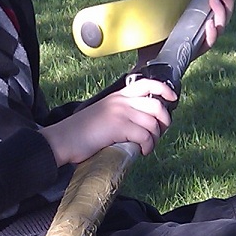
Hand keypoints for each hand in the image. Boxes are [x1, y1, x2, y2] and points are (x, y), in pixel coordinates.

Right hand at [41, 78, 176, 165]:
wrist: (63, 139)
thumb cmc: (80, 133)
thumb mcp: (102, 115)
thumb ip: (120, 114)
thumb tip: (140, 126)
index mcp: (117, 96)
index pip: (146, 83)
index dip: (164, 89)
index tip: (173, 98)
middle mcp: (121, 101)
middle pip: (156, 104)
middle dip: (165, 120)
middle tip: (160, 133)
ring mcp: (120, 112)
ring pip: (153, 123)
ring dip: (155, 139)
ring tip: (147, 147)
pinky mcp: (119, 127)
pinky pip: (145, 136)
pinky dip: (148, 146)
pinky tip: (142, 152)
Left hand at [133, 0, 233, 67]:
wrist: (145, 61)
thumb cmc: (152, 39)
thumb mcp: (152, 16)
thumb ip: (151, 1)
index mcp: (196, 20)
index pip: (217, 9)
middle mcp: (202, 31)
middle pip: (223, 17)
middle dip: (226, 3)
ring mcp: (200, 42)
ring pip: (220, 29)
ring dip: (220, 14)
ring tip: (213, 2)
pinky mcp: (195, 52)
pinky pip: (208, 44)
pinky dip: (211, 34)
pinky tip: (209, 24)